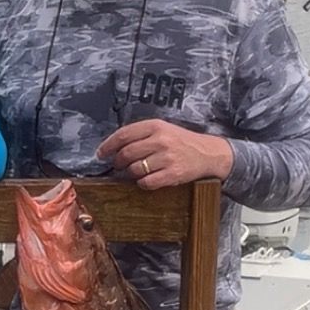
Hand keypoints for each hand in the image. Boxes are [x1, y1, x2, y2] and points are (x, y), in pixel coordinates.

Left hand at [97, 120, 233, 188]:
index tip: (101, 153)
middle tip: (117, 165)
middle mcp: (161, 140)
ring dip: (130, 173)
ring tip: (135, 172)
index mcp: (156, 126)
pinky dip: (142, 183)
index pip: (123, 135)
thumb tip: (113, 147)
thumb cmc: (181, 142)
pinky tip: (146, 180)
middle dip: (117, 162)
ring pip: (135, 169)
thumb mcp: (163, 129)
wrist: (208, 153)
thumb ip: (140, 135)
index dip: (108, 145)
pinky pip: (147, 182)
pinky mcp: (173, 174)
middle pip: (126, 153)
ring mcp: (167, 157)